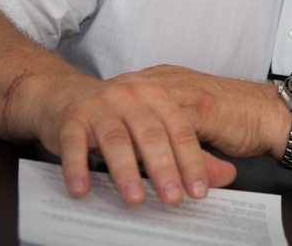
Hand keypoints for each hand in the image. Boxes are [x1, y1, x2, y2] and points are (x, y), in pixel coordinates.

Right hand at [27, 65, 285, 206]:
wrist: (65, 94)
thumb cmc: (119, 114)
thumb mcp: (156, 128)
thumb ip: (190, 152)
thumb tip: (226, 175)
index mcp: (158, 96)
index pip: (181, 130)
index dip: (192, 161)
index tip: (198, 191)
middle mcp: (131, 96)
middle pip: (151, 134)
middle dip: (163, 168)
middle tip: (173, 197)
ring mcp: (100, 105)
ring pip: (115, 139)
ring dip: (125, 171)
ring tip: (135, 198)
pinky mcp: (72, 117)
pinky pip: (74, 143)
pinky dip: (78, 166)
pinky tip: (82, 188)